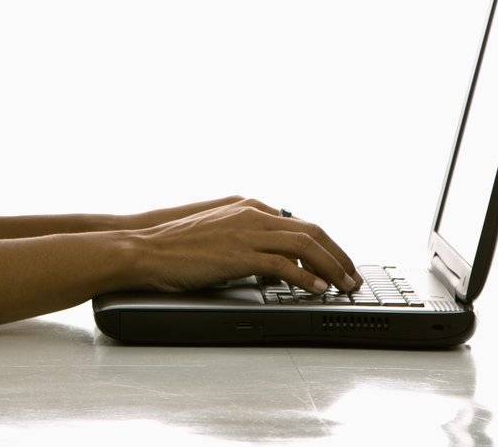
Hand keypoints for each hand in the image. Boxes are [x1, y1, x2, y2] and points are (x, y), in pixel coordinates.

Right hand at [128, 197, 359, 294]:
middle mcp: (253, 214)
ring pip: (304, 245)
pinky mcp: (238, 254)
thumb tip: (274, 268)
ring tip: (343, 286)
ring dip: (330, 267)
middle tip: (352, 277)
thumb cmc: (178, 246)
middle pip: (311, 231)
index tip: (338, 263)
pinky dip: (305, 278)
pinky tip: (316, 290)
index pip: (301, 224)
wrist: (146, 248)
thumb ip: (249, 244)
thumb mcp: (220, 236)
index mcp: (250, 207)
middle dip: (337, 255)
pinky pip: (283, 265)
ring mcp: (246, 232)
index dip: (326, 245)